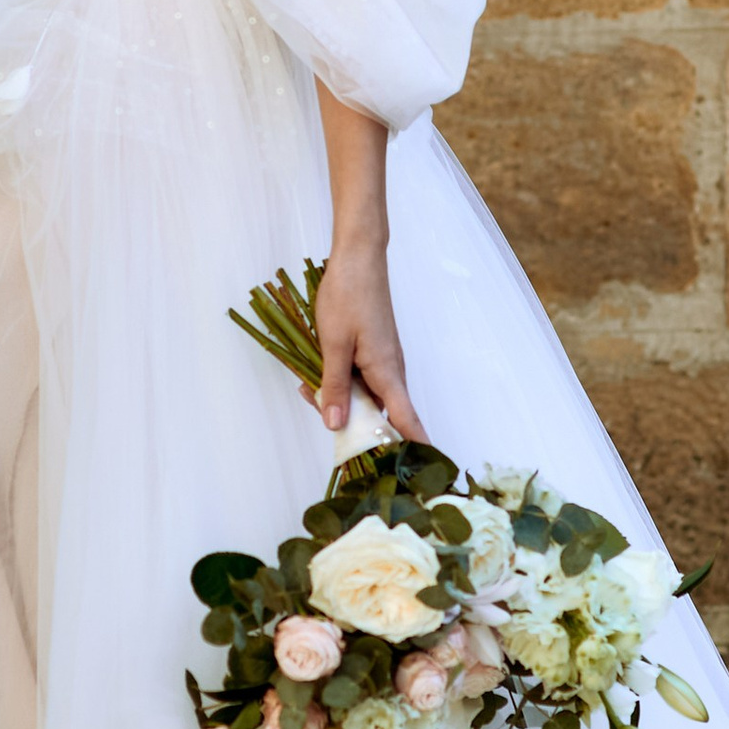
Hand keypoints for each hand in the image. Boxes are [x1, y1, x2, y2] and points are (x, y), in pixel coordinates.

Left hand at [315, 233, 421, 438]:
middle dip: (347, 420)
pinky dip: (340, 381)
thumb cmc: (349, 296)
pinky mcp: (373, 353)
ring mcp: (383, 362)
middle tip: (313, 402)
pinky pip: (359, 379)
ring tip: (307, 386)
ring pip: (364, 396)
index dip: (413, 446)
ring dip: (339, 398)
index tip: (421, 470)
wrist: (358, 259)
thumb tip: (336, 424)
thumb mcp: (332, 343)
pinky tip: (315, 373)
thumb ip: (334, 385)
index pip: (406, 420)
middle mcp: (390, 371)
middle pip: (376, 414)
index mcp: (386, 372)